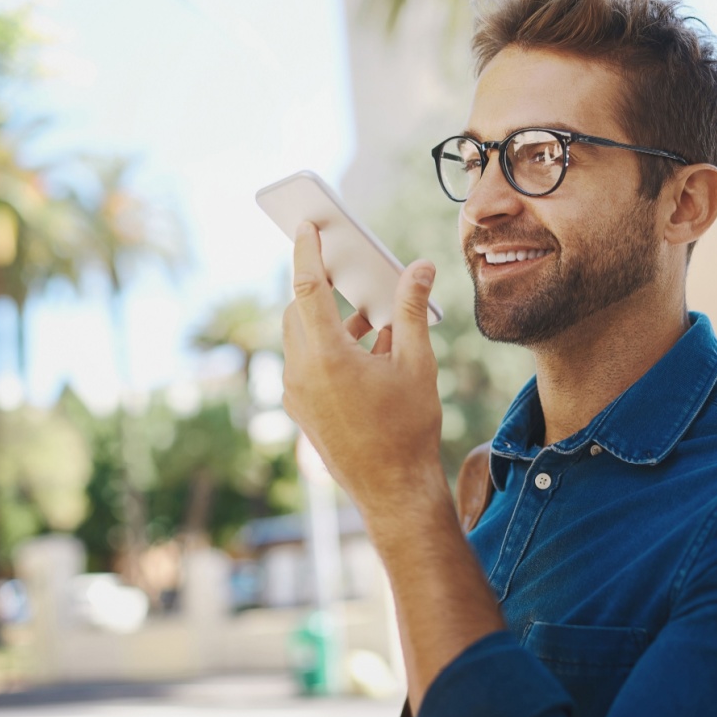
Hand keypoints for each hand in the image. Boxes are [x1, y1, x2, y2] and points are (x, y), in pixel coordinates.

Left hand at [280, 223, 447, 522]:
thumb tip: (420, 267)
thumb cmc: (408, 427)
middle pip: (299, 311)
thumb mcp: (417, 362)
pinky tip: (367, 352)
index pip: (306, 287)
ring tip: (371, 321)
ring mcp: (296, 393)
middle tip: (341, 266)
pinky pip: (307, 363)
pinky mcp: (301, 409)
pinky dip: (329, 348)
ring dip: (329, 321)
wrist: (393, 490)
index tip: (304, 225)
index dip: (305, 251)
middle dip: (319, 287)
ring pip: (302, 338)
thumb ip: (412, 309)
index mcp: (326, 356)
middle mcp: (301, 372)